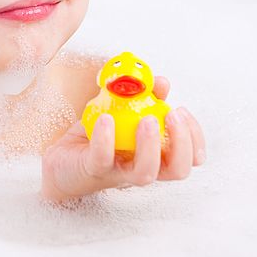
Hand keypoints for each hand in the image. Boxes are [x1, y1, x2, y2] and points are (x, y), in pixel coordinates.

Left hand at [40, 76, 205, 201]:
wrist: (61, 158)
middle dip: (183, 142)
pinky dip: (107, 138)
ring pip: (145, 174)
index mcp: (154, 155)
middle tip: (172, 115)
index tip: (183, 112)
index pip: (189, 157)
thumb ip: (145, 97)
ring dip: (151, 146)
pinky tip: (106, 118)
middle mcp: (141, 167)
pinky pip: (103, 158)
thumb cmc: (98, 136)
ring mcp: (118, 172)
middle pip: (177, 170)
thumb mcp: (123, 112)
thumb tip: (162, 82)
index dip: (195, 138)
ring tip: (146, 119)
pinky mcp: (93, 170)